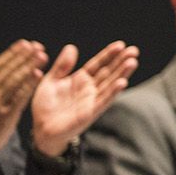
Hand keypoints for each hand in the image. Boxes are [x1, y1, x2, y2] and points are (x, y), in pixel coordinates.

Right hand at [0, 40, 48, 151]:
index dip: (13, 53)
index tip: (26, 43)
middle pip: (8, 70)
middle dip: (24, 57)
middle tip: (38, 47)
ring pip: (15, 81)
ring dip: (29, 67)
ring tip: (42, 56)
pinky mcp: (6, 114)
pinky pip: (19, 96)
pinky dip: (29, 85)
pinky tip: (39, 75)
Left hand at [30, 41, 138, 156]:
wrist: (41, 129)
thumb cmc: (45, 107)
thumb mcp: (50, 81)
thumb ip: (62, 66)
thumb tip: (72, 47)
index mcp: (81, 79)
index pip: (98, 64)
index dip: (109, 55)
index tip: (121, 44)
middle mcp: (90, 89)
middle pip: (109, 72)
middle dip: (121, 61)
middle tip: (134, 50)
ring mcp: (92, 100)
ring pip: (110, 84)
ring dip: (122, 74)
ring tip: (132, 62)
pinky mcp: (90, 112)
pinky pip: (103, 100)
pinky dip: (113, 92)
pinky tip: (123, 82)